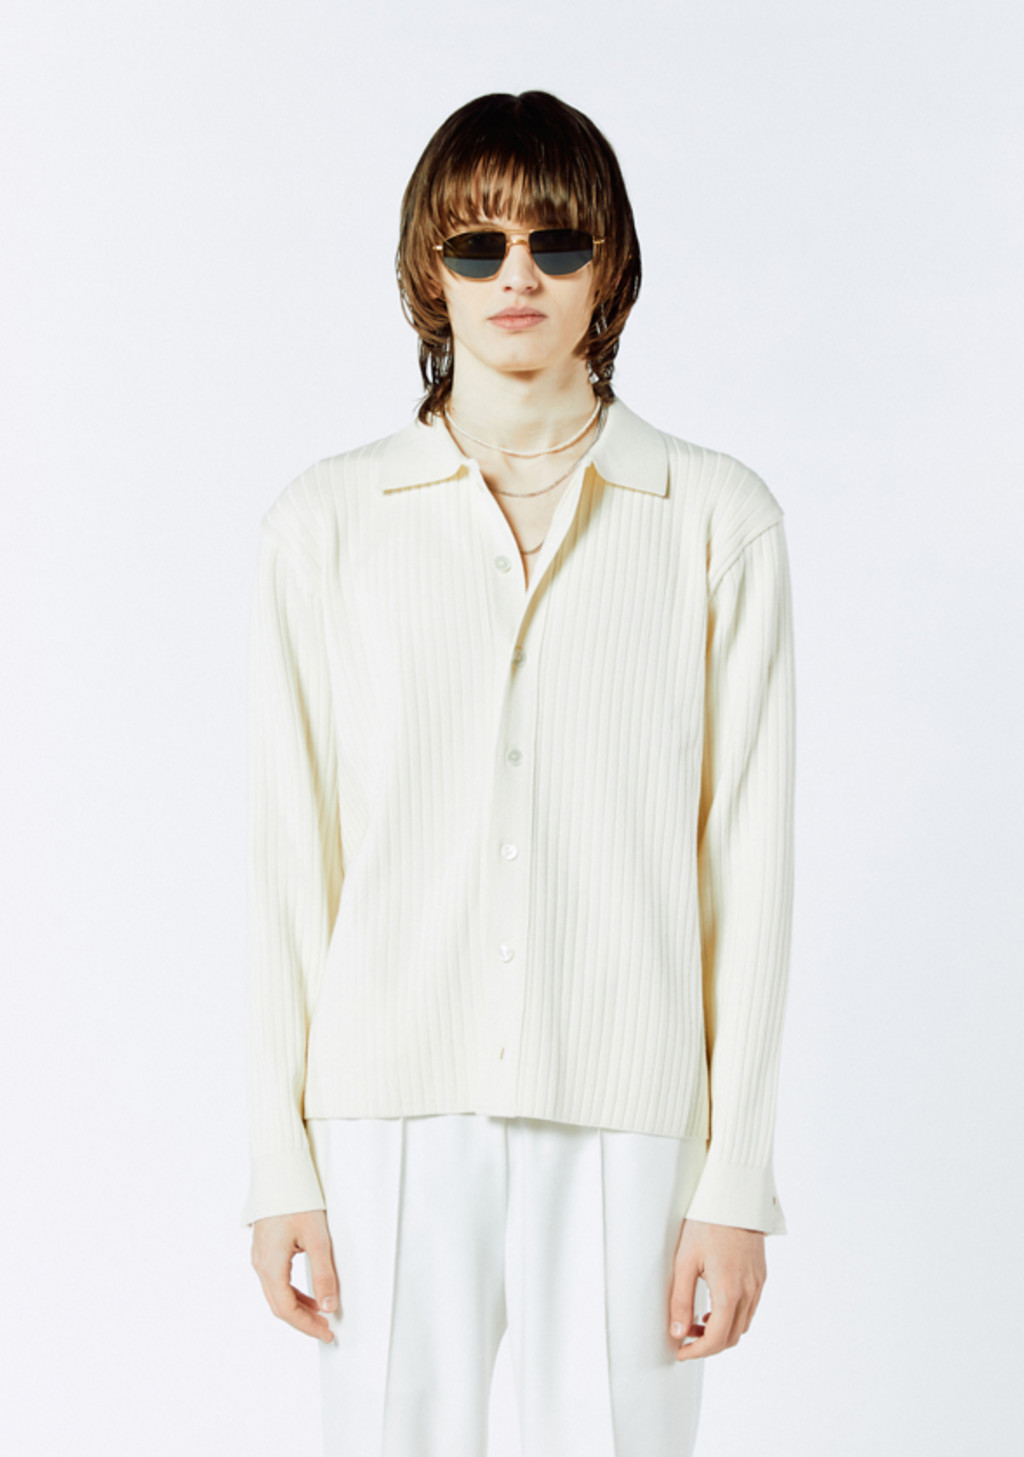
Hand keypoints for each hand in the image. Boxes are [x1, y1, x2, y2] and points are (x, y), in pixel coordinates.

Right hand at [250, 1210, 338, 1342]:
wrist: (279, 1172)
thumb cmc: (297, 1200)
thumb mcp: (317, 1238)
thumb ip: (323, 1274)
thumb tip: (329, 1306)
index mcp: (270, 1265)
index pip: (286, 1309)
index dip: (307, 1326)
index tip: (327, 1333)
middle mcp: (260, 1264)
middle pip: (279, 1305)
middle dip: (303, 1321)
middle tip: (326, 1329)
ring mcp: (260, 1257)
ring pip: (276, 1294)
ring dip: (298, 1307)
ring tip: (321, 1313)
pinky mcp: (265, 1249)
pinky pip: (276, 1280)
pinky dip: (292, 1292)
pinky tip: (309, 1293)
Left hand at [668, 1218, 765, 1360]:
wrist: (733, 1196)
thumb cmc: (707, 1223)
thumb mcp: (685, 1260)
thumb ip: (680, 1299)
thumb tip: (677, 1331)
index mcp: (729, 1291)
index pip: (717, 1339)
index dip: (697, 1351)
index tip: (682, 1352)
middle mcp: (749, 1291)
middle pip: (733, 1336)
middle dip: (709, 1344)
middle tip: (686, 1337)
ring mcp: (758, 1284)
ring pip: (743, 1324)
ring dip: (722, 1332)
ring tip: (698, 1321)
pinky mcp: (760, 1275)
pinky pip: (750, 1308)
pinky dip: (734, 1317)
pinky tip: (715, 1306)